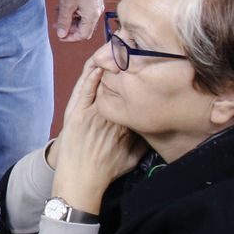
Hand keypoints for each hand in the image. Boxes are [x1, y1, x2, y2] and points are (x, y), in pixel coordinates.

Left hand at [49, 56, 144, 212]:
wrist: (80, 180)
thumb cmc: (107, 171)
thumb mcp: (134, 158)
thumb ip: (146, 142)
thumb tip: (157, 128)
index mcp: (129, 124)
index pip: (136, 98)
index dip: (138, 83)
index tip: (143, 71)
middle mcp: (113, 116)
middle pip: (121, 87)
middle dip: (125, 71)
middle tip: (130, 54)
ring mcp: (94, 114)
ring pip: (102, 84)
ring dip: (108, 68)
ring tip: (114, 53)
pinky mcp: (77, 113)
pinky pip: (85, 90)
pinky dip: (90, 76)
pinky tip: (97, 65)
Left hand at [56, 0, 103, 40]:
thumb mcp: (66, 5)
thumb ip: (64, 22)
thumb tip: (61, 34)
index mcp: (92, 16)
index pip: (82, 35)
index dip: (70, 38)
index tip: (59, 36)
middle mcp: (96, 13)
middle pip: (83, 28)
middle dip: (69, 28)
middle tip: (56, 26)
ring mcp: (95, 6)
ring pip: (82, 19)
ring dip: (69, 20)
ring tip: (57, 15)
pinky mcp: (92, 0)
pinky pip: (83, 11)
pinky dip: (73, 12)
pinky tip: (62, 8)